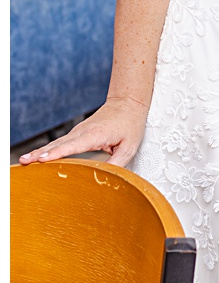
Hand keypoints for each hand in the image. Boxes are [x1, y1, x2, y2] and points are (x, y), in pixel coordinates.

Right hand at [18, 98, 149, 167]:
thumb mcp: (129, 146)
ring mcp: (78, 131)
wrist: (128, 103)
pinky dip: (47, 150)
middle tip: (25, 162)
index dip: (57, 153)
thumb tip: (105, 178)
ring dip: (40, 152)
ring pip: (56, 143)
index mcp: (95, 134)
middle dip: (41, 153)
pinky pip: (60, 143)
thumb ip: (117, 163)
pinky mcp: (76, 133)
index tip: (43, 159)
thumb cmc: (130, 124)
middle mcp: (83, 132)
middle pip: (59, 144)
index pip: (73, 145)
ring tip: (25, 161)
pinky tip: (36, 158)